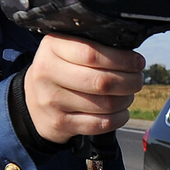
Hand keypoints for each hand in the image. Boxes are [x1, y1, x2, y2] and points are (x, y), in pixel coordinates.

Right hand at [23, 34, 144, 143]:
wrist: (32, 101)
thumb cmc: (60, 70)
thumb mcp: (65, 48)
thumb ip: (92, 45)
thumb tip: (132, 56)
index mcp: (52, 47)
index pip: (93, 53)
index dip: (123, 59)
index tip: (138, 62)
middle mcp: (47, 72)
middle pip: (101, 81)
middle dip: (130, 82)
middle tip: (137, 80)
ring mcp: (51, 100)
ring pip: (104, 104)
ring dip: (125, 100)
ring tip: (128, 95)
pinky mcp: (59, 123)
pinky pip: (99, 124)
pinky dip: (118, 118)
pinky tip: (121, 112)